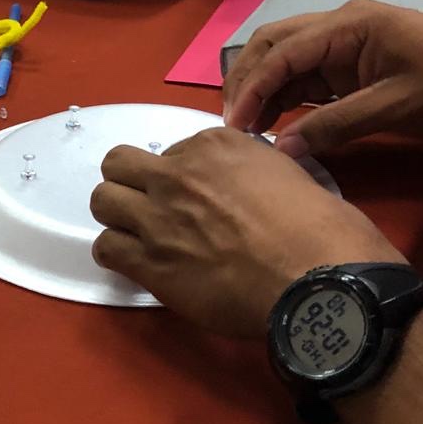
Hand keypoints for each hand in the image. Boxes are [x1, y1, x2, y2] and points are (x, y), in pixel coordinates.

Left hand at [91, 128, 402, 336]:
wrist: (315, 277)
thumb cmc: (319, 228)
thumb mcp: (287, 172)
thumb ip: (248, 171)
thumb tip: (237, 187)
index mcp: (214, 146)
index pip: (171, 150)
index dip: (180, 174)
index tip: (197, 197)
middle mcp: (177, 175)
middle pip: (119, 164)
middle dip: (130, 183)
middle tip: (150, 206)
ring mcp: (157, 217)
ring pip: (103, 201)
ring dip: (118, 216)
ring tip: (138, 234)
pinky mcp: (148, 262)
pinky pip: (105, 248)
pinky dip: (116, 254)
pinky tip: (136, 262)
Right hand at [223, 0, 422, 157]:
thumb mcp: (394, 107)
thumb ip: (334, 125)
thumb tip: (282, 150)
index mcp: (347, 26)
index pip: (281, 52)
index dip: (251, 87)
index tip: (234, 124)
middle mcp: (337, 26)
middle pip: (271, 45)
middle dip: (245, 81)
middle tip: (231, 124)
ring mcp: (342, 43)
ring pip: (283, 59)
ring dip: (261, 89)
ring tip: (245, 128)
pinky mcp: (348, 61)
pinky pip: (303, 74)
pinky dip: (282, 96)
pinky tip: (272, 122)